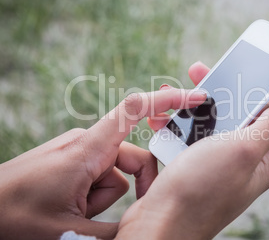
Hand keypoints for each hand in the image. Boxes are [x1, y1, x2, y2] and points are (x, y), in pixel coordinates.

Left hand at [0, 88, 206, 238]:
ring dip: (103, 201)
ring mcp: (79, 155)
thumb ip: (116, 231)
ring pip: (115, 175)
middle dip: (131, 188)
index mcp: (88, 150)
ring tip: (74, 217)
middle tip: (112, 217)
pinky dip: (93, 199)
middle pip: (133, 157)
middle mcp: (86, 146)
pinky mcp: (72, 164)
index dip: (167, 100)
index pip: (134, 111)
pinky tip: (71, 213)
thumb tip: (142, 228)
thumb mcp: (71, 233)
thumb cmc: (14, 216)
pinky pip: (98, 179)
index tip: (194, 97)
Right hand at [117, 62, 268, 238]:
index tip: (246, 70)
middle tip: (200, 73)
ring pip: (210, 128)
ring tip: (175, 95)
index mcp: (260, 161)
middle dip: (220, 95)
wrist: (158, 225)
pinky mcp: (191, 172)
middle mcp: (240, 165)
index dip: (260, 92)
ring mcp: (215, 169)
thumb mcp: (241, 151)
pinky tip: (164, 121)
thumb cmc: (200, 190)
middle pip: (237, 119)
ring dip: (194, 110)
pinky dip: (177, 127)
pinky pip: (189, 141)